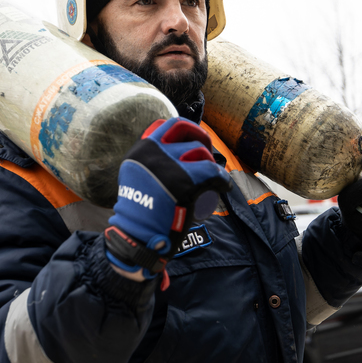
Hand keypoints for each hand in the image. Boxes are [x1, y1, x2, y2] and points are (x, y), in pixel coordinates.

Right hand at [105, 117, 231, 284]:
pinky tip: (223, 186)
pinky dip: (222, 178)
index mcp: (140, 151)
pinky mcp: (185, 181)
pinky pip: (212, 171)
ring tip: (212, 177)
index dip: (184, 129)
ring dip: (210, 162)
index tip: (192, 139)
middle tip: (207, 151)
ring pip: (200, 152)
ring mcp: (168, 165)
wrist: (138, 237)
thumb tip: (175, 150)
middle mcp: (152, 153)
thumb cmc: (142, 213)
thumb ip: (150, 163)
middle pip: (185, 130)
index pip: (165, 125)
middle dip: (201, 137)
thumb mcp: (138, 178)